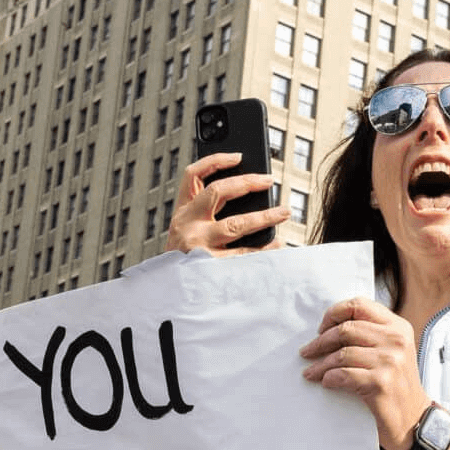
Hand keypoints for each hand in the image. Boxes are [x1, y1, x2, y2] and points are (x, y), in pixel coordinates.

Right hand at [167, 153, 290, 255]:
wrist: (167, 292)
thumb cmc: (182, 260)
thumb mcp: (185, 230)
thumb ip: (206, 213)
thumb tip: (246, 195)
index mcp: (182, 212)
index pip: (193, 175)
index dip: (215, 161)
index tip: (239, 156)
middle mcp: (187, 223)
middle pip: (218, 191)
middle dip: (247, 183)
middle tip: (269, 181)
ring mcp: (197, 244)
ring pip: (236, 224)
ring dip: (264, 217)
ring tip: (283, 213)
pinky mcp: (208, 265)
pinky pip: (242, 255)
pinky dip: (262, 250)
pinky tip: (275, 246)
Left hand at [299, 298, 430, 449]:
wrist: (414, 419)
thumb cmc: (396, 385)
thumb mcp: (392, 352)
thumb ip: (371, 335)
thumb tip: (330, 328)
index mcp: (398, 327)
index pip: (360, 305)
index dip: (334, 313)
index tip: (322, 328)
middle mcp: (396, 340)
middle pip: (347, 329)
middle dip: (321, 341)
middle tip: (307, 352)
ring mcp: (391, 361)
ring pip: (342, 354)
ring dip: (320, 364)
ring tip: (310, 372)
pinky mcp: (381, 383)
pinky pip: (344, 374)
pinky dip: (330, 378)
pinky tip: (326, 382)